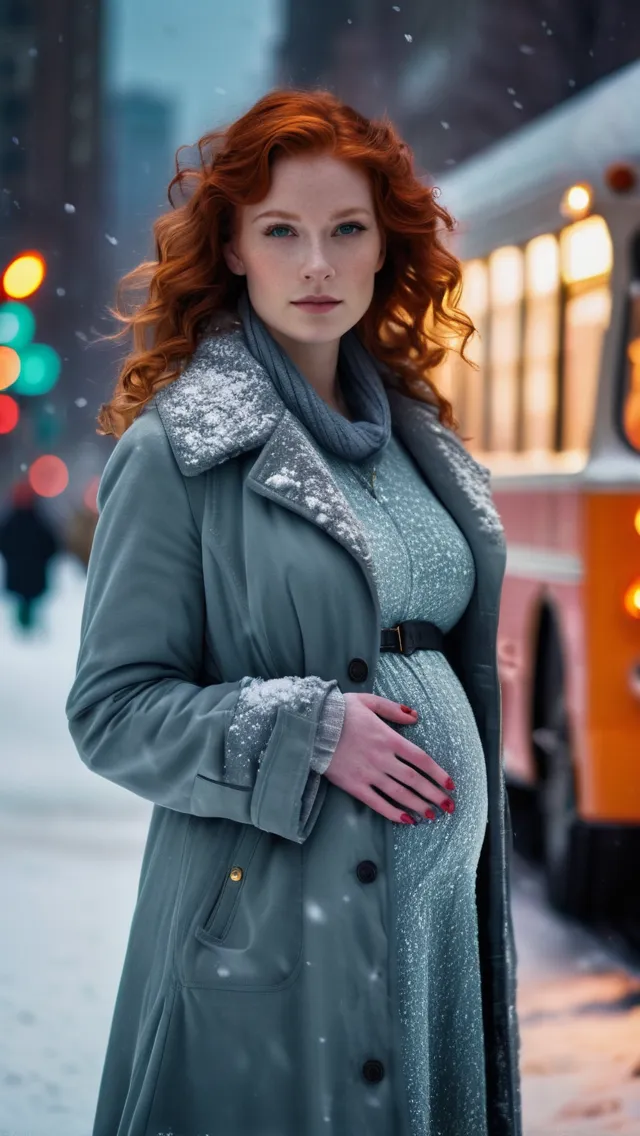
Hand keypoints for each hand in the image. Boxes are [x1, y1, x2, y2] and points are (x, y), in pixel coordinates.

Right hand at [323, 692, 454, 821]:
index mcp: (388, 737)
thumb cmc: (339, 711)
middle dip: (435, 795)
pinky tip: (406, 820)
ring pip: (400, 794)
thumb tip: (415, 716)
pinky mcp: (354, 785)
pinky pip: (377, 803)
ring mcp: (368, 773)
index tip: (450, 784)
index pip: (421, 759)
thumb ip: (393, 709)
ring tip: (433, 815)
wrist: (311, 725)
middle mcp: (382, 758)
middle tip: (449, 806)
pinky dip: (393, 813)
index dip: (438, 773)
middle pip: (415, 780)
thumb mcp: (368, 701)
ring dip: (419, 806)